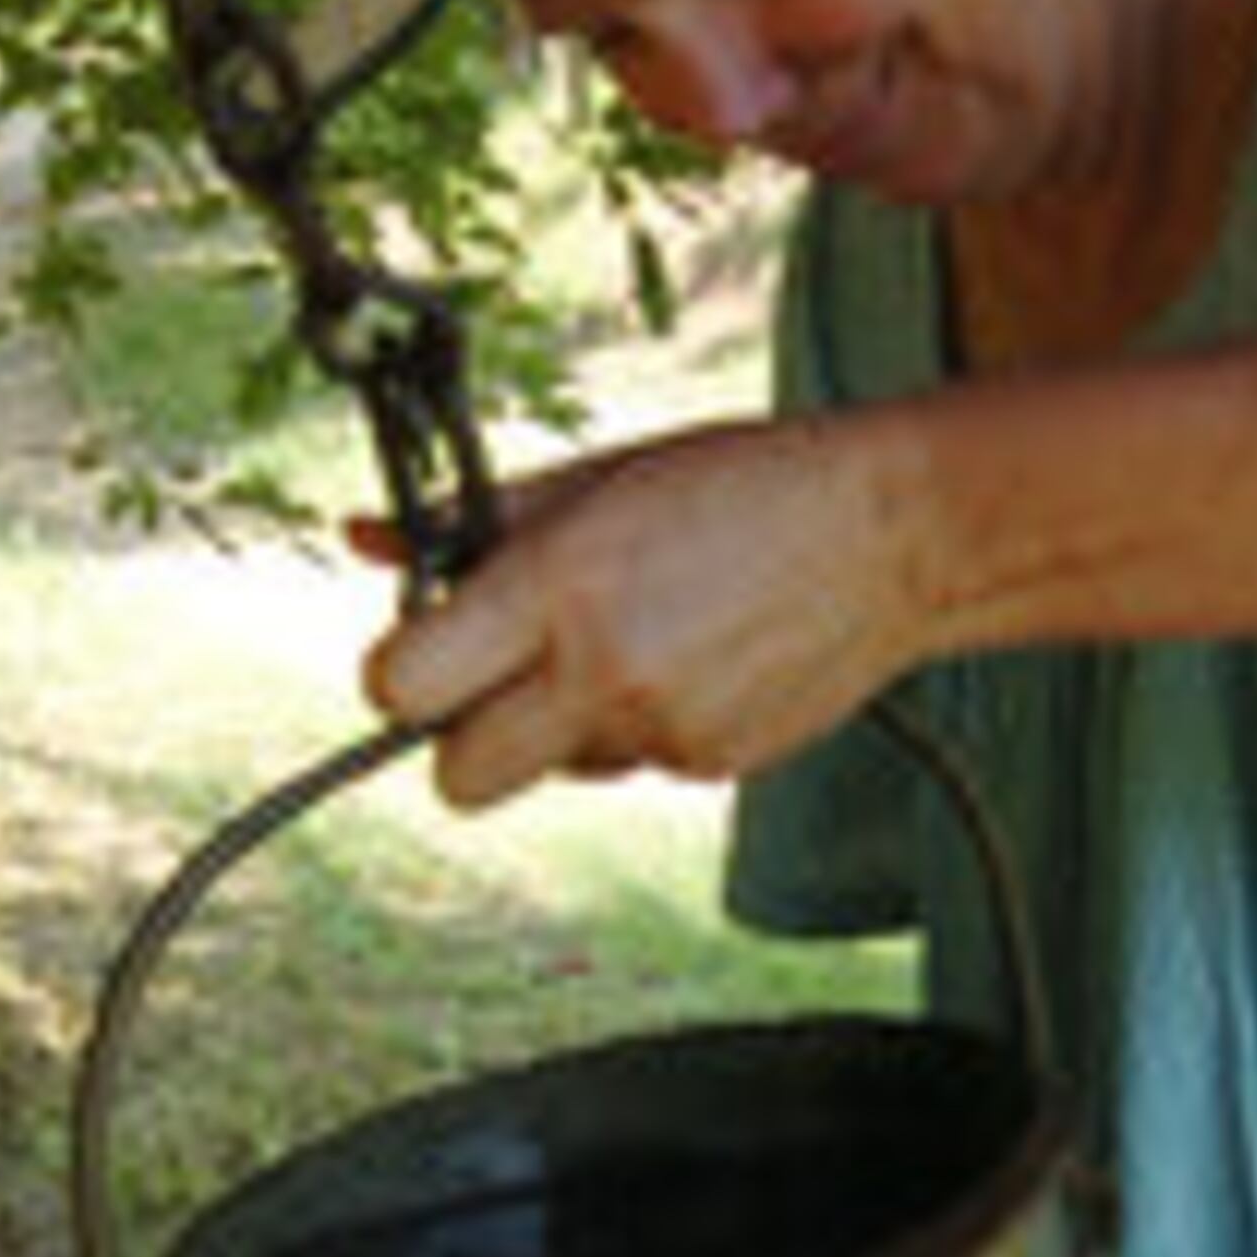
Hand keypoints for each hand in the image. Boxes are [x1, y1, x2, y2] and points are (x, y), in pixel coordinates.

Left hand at [360, 411, 915, 810]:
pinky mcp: (710, 767)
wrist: (893, 531)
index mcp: (558, 588)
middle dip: (459, 741)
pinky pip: (628, 766)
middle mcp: (603, 672)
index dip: (399, 676)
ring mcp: (661, 732)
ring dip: (564, 723)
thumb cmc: (735, 482)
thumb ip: (475, 519)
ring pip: (550, 772)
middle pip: (457, 780)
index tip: (425, 651)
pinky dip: (639, 725)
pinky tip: (693, 656)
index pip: (403, 687)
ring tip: (637, 635)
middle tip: (497, 681)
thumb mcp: (597, 477)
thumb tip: (364, 536)